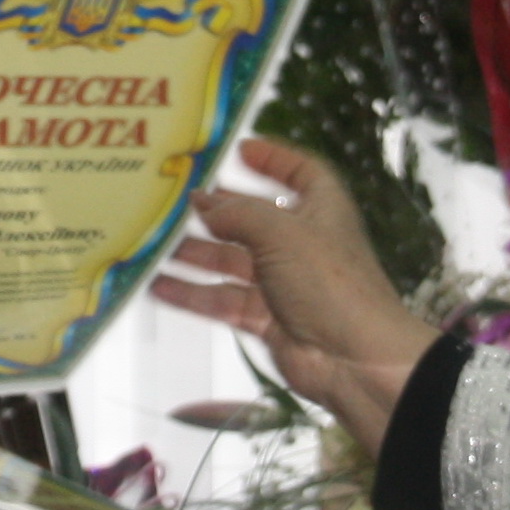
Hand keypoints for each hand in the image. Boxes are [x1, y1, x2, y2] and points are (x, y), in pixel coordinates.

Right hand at [149, 136, 436, 447]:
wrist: (353, 360)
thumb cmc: (331, 284)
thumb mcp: (282, 232)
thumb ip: (239, 214)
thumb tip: (205, 204)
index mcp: (321, 210)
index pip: (302, 172)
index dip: (274, 158)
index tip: (241, 149)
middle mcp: (301, 243)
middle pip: (254, 219)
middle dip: (219, 209)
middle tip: (179, 199)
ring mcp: (283, 282)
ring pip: (231, 261)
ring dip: (196, 252)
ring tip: (156, 243)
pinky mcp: (266, 317)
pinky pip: (222, 299)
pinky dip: (192, 293)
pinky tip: (160, 286)